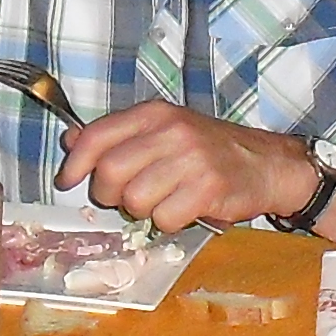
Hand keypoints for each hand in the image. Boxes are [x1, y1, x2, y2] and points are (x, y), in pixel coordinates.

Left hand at [57, 104, 326, 232]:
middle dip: (110, 194)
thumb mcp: (164, 131)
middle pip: (111, 172)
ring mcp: (191, 159)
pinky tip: (184, 210)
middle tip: (127, 197)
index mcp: (155, 114)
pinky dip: (169, 222)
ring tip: (162, 202)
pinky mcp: (208, 188)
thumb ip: (118, 136)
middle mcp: (171, 132)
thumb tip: (71, 142)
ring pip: (135, 200)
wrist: (266, 164)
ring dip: (143, 211)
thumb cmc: (210, 150)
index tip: (68, 180)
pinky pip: (165, 218)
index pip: (97, 136)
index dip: (76, 163)